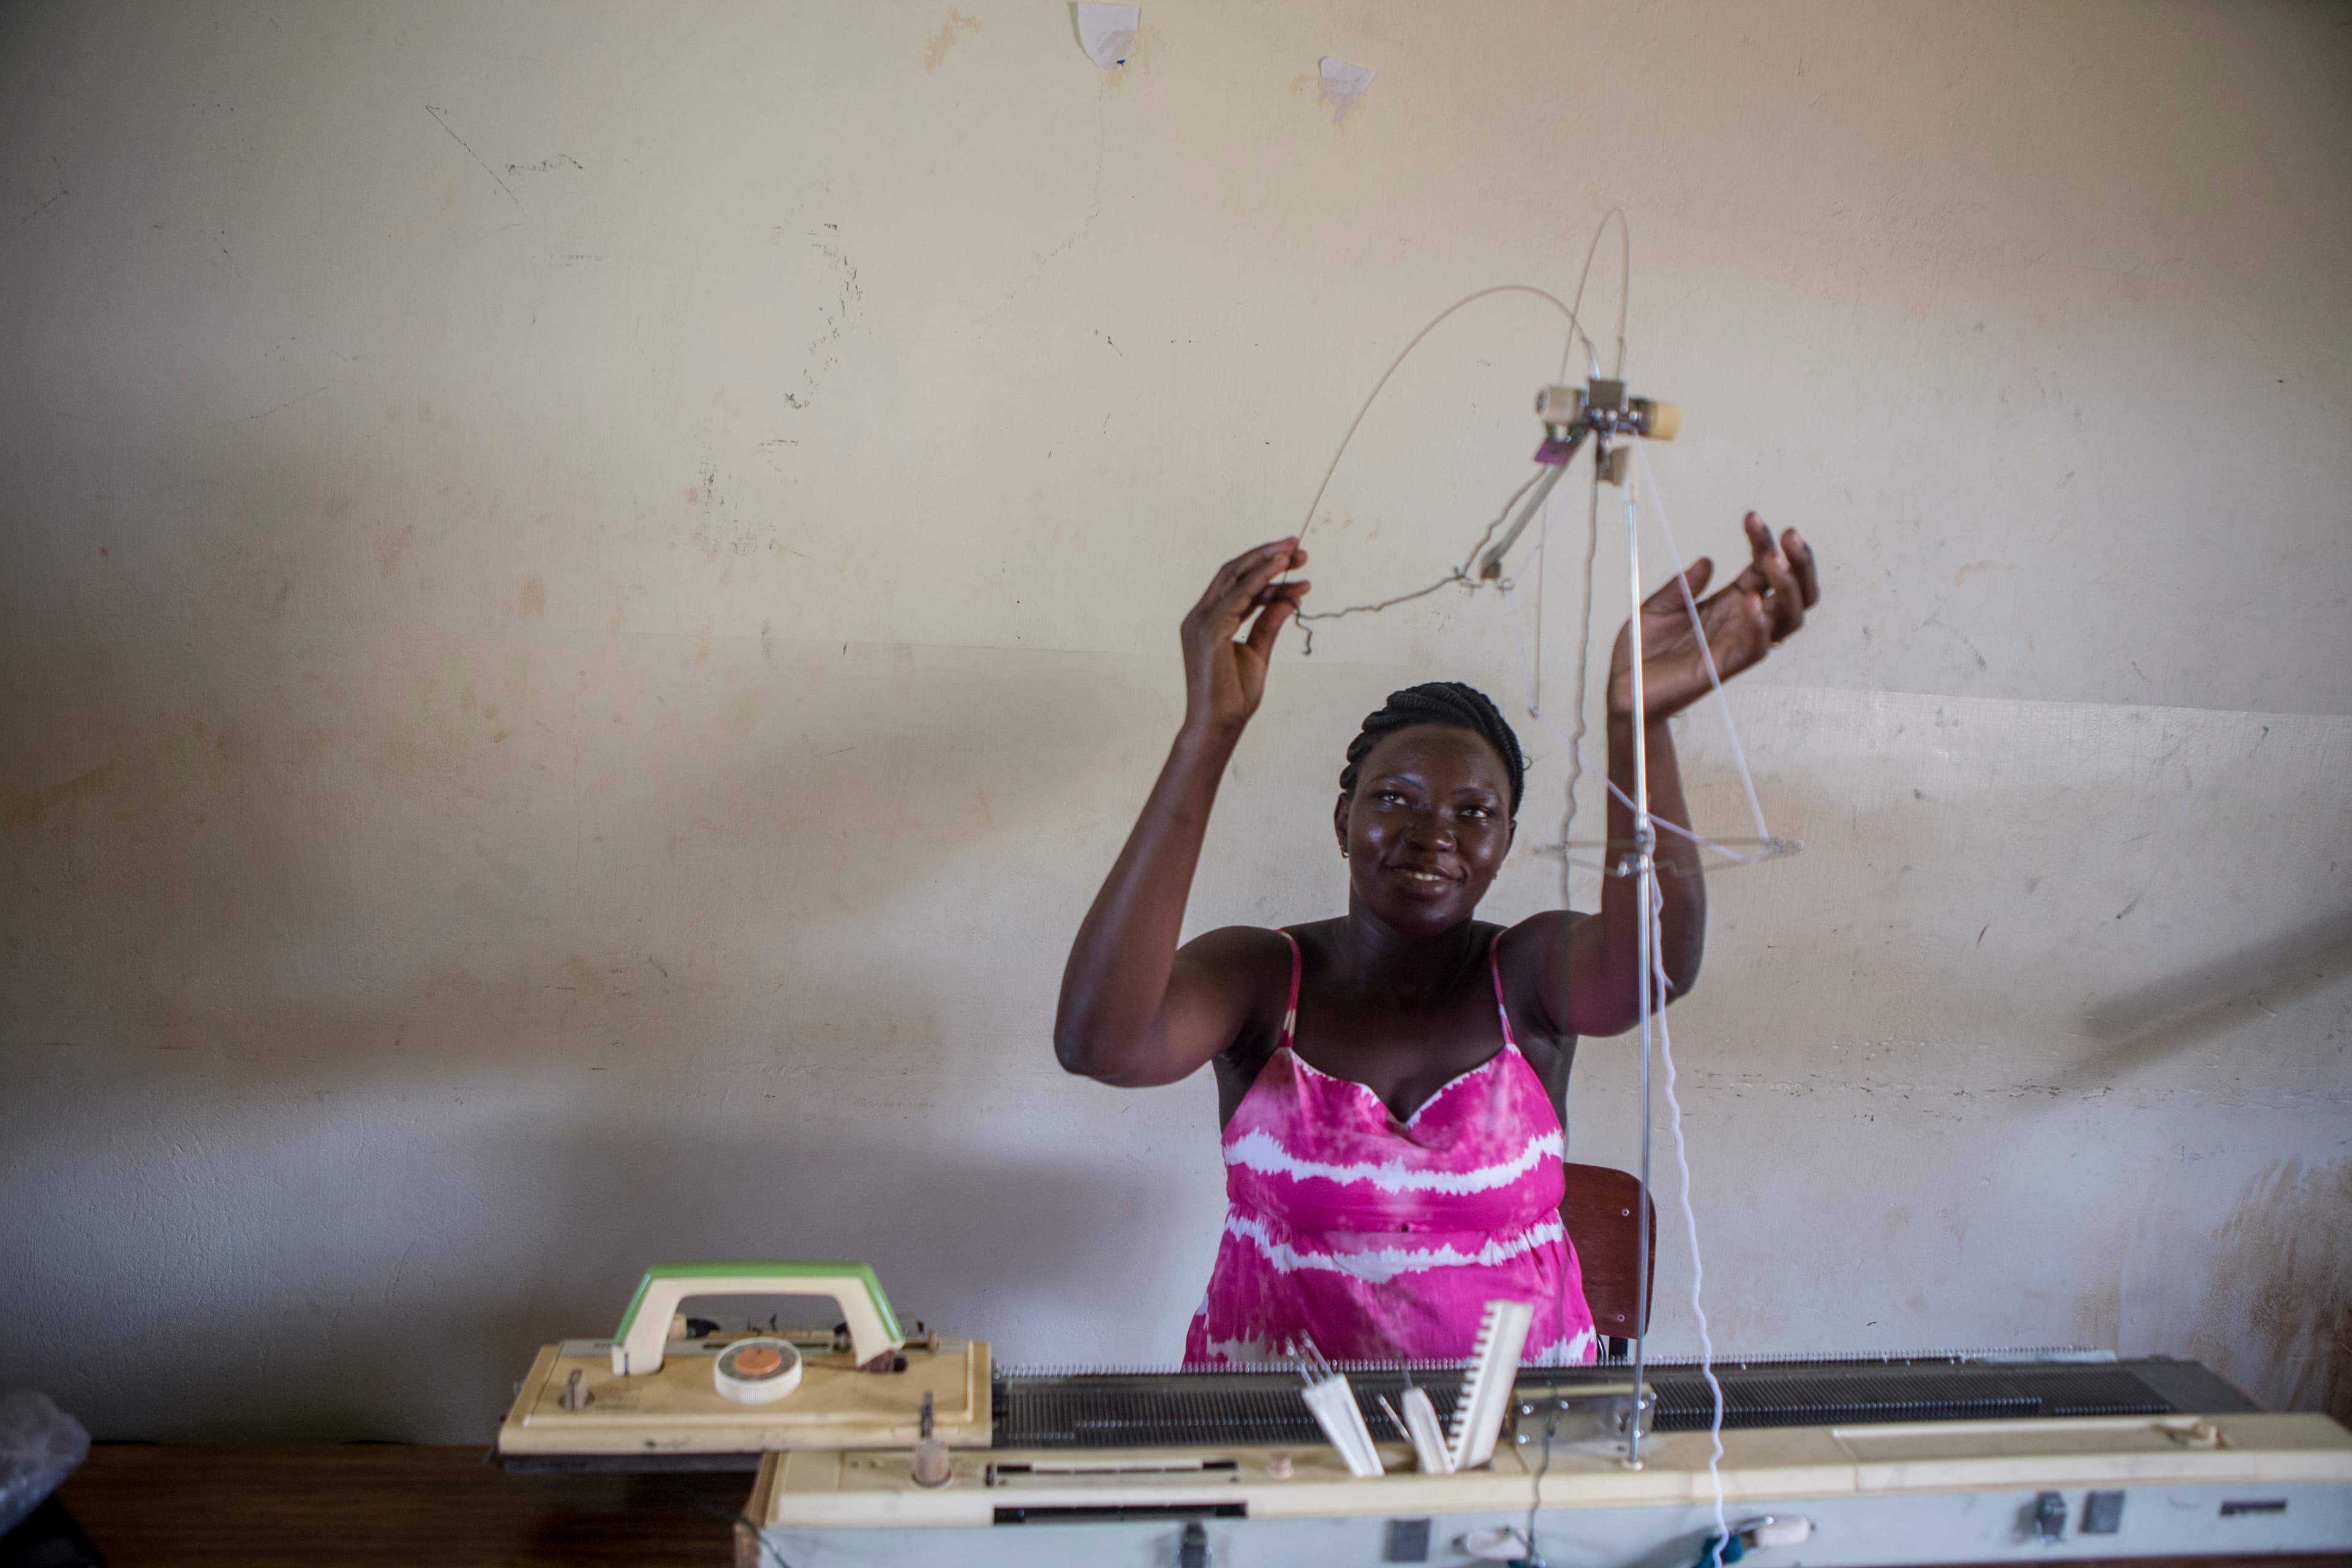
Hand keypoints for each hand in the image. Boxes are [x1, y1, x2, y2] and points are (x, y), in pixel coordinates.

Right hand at [1181, 539, 1309, 739]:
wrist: (1219, 726)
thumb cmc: (1233, 696)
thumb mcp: (1258, 652)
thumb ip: (1268, 623)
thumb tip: (1288, 599)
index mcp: (1207, 621)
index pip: (1236, 584)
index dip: (1265, 570)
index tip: (1295, 562)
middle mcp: (1198, 616)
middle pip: (1233, 572)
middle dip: (1266, 556)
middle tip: (1298, 548)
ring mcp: (1200, 622)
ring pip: (1235, 578)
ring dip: (1268, 562)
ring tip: (1297, 554)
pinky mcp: (1209, 630)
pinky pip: (1238, 596)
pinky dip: (1261, 580)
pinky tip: (1282, 571)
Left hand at [1607, 512, 1816, 723]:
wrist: (1623, 688)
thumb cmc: (1642, 650)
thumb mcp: (1656, 606)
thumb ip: (1682, 585)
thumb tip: (1707, 562)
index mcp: (1728, 602)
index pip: (1763, 568)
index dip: (1764, 542)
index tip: (1751, 517)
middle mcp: (1741, 622)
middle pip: (1793, 592)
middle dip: (1800, 563)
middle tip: (1789, 534)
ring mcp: (1736, 644)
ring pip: (1787, 619)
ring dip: (1787, 588)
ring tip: (1773, 562)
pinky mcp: (1723, 667)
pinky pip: (1756, 649)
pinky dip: (1761, 627)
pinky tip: (1754, 604)